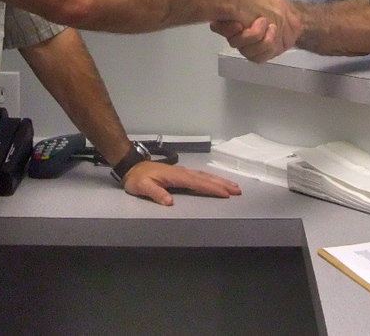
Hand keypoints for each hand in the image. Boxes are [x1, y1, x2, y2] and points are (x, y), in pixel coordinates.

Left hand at [121, 161, 241, 205]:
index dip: (211, 188)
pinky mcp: (181, 174)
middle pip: (205, 178)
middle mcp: (182, 172)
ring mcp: (182, 172)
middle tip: (237, 190)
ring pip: (204, 176)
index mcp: (175, 176)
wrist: (132, 167)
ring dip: (219, 180)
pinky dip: (210, 179)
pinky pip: (200, 176)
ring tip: (233, 186)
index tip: (225, 193)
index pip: (197, 183)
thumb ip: (156, 193)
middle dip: (222, 184)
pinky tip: (216, 182)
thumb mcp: (142, 187)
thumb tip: (170, 202)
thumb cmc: (137, 178)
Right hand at [210, 0, 299, 61]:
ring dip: (261, 41)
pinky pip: (259, 57)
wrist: (290, 14)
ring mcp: (248, 45)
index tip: (237, 22)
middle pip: (234, 41)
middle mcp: (237, 33)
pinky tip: (274, 35)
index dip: (223, 27)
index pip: (218, 26)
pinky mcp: (261, 53)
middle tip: (262, 21)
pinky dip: (268, 48)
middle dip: (248, 35)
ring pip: (247, 51)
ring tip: (272, 27)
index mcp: (232, 17)